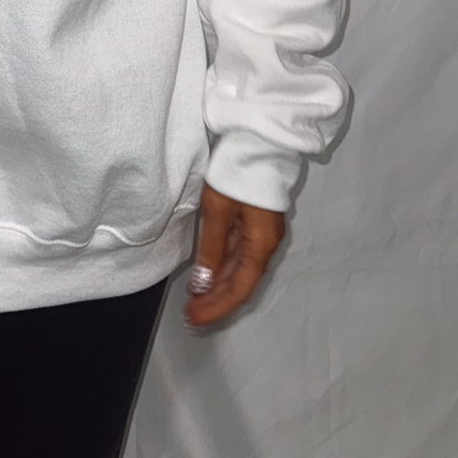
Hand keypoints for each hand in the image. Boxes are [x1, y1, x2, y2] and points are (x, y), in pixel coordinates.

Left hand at [183, 183, 285, 327]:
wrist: (259, 139)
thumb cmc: (238, 171)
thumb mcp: (217, 210)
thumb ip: (211, 248)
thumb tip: (203, 284)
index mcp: (261, 245)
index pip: (239, 288)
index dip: (216, 307)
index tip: (194, 319)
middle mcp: (266, 244)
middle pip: (242, 283)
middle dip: (216, 301)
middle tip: (190, 316)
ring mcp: (263, 234)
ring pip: (241, 271)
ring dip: (219, 287)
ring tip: (195, 301)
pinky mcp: (256, 223)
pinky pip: (240, 255)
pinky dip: (223, 268)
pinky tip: (208, 275)